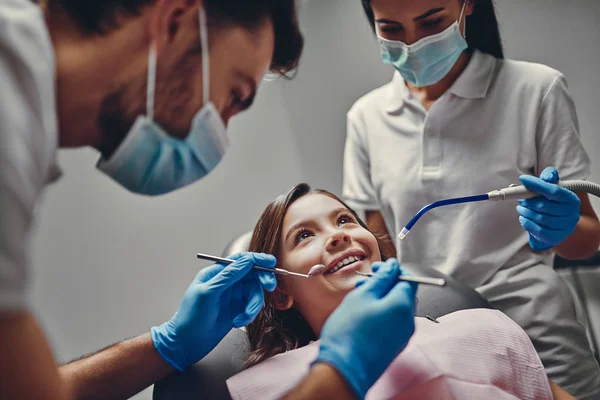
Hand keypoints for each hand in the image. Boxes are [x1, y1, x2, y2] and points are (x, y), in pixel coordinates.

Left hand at [151, 252, 276, 370]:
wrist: (186, 344)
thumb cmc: (190, 317)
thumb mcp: (208, 293)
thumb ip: (229, 276)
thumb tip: (247, 260)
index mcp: (217, 273)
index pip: (241, 261)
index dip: (258, 259)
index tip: (271, 262)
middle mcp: (227, 283)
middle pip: (252, 275)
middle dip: (261, 282)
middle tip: (269, 287)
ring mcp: (232, 297)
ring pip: (254, 293)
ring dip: (253, 305)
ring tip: (243, 317)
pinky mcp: (237, 310)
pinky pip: (252, 307)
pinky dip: (249, 315)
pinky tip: (237, 322)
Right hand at [314, 259, 417, 398]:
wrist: (344, 368)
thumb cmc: (350, 331)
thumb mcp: (363, 295)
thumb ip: (381, 278)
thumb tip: (394, 266)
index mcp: (403, 305)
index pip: (409, 279)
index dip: (393, 270)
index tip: (376, 267)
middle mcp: (408, 321)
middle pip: (403, 293)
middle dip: (385, 284)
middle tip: (364, 282)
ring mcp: (403, 336)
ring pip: (396, 308)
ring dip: (381, 298)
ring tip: (360, 298)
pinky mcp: (394, 346)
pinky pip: (392, 322)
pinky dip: (381, 312)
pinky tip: (363, 314)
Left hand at [518, 167, 580, 250]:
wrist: (559, 224)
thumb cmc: (553, 203)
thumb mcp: (553, 188)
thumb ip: (549, 178)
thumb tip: (546, 177)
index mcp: (572, 199)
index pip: (553, 190)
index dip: (537, 185)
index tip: (523, 179)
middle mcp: (571, 214)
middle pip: (543, 206)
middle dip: (527, 201)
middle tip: (520, 199)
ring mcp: (565, 227)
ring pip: (539, 218)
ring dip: (525, 212)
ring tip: (521, 208)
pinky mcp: (556, 238)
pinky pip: (538, 230)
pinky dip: (527, 223)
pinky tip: (523, 218)